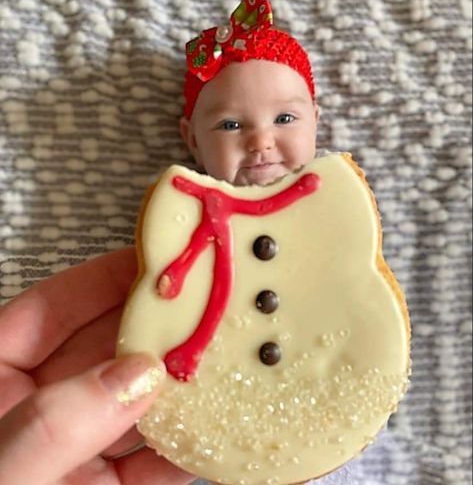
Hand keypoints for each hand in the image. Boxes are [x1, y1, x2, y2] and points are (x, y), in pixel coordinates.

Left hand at [0, 248, 193, 484]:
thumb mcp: (1, 470)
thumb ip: (52, 423)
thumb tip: (136, 375)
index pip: (51, 309)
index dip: (103, 278)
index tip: (155, 260)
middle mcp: (37, 409)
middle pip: (104, 350)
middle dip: (155, 327)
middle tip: (205, 305)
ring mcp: (72, 451)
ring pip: (133, 402)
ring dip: (178, 384)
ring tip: (222, 356)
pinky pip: (149, 463)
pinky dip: (183, 448)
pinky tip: (211, 429)